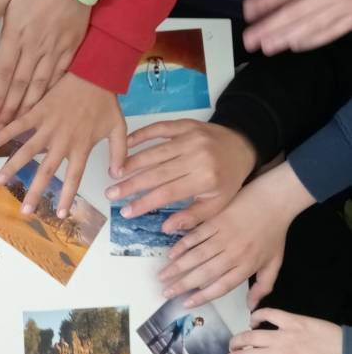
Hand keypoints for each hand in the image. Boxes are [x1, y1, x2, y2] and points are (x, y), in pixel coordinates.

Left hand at [0, 0, 89, 128]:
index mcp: (17, 33)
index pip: (3, 72)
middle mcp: (36, 46)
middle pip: (21, 84)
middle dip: (11, 108)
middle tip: (3, 127)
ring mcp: (56, 48)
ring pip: (40, 84)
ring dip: (29, 105)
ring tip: (22, 121)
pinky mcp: (71, 45)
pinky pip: (60, 74)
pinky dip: (52, 90)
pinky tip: (46, 102)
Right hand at [0, 73, 126, 215]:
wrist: (96, 73)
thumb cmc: (106, 101)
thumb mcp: (119, 128)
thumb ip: (119, 153)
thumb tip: (117, 175)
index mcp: (81, 147)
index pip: (74, 178)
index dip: (66, 196)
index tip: (59, 214)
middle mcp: (62, 141)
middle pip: (46, 171)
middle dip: (35, 192)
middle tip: (24, 211)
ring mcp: (49, 126)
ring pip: (27, 150)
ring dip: (12, 166)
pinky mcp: (39, 110)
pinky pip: (20, 123)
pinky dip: (7, 130)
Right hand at [106, 120, 256, 230]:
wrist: (243, 147)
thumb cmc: (227, 179)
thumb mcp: (217, 204)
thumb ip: (192, 217)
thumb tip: (165, 228)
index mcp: (205, 179)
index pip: (167, 193)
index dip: (144, 203)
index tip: (126, 212)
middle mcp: (197, 157)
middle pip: (157, 173)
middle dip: (130, 185)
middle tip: (111, 194)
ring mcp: (191, 138)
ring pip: (155, 152)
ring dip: (131, 163)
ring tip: (114, 174)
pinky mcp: (186, 125)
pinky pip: (160, 128)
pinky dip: (142, 134)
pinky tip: (126, 144)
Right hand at [158, 162, 313, 308]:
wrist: (275, 200)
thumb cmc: (275, 232)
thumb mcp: (275, 262)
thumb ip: (264, 285)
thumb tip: (252, 307)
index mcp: (247, 266)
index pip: (221, 286)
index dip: (202, 297)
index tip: (186, 304)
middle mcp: (233, 254)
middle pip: (204, 273)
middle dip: (182, 285)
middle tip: (165, 292)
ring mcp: (223, 236)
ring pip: (196, 256)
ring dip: (177, 267)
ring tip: (162, 276)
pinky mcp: (216, 220)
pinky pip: (196, 236)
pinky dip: (182, 245)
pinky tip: (171, 254)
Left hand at [243, 0, 351, 54]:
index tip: (248, 9)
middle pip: (295, 11)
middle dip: (270, 26)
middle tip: (248, 39)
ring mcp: (345, 7)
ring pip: (311, 25)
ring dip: (287, 37)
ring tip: (266, 47)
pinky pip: (332, 32)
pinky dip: (313, 40)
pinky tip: (295, 46)